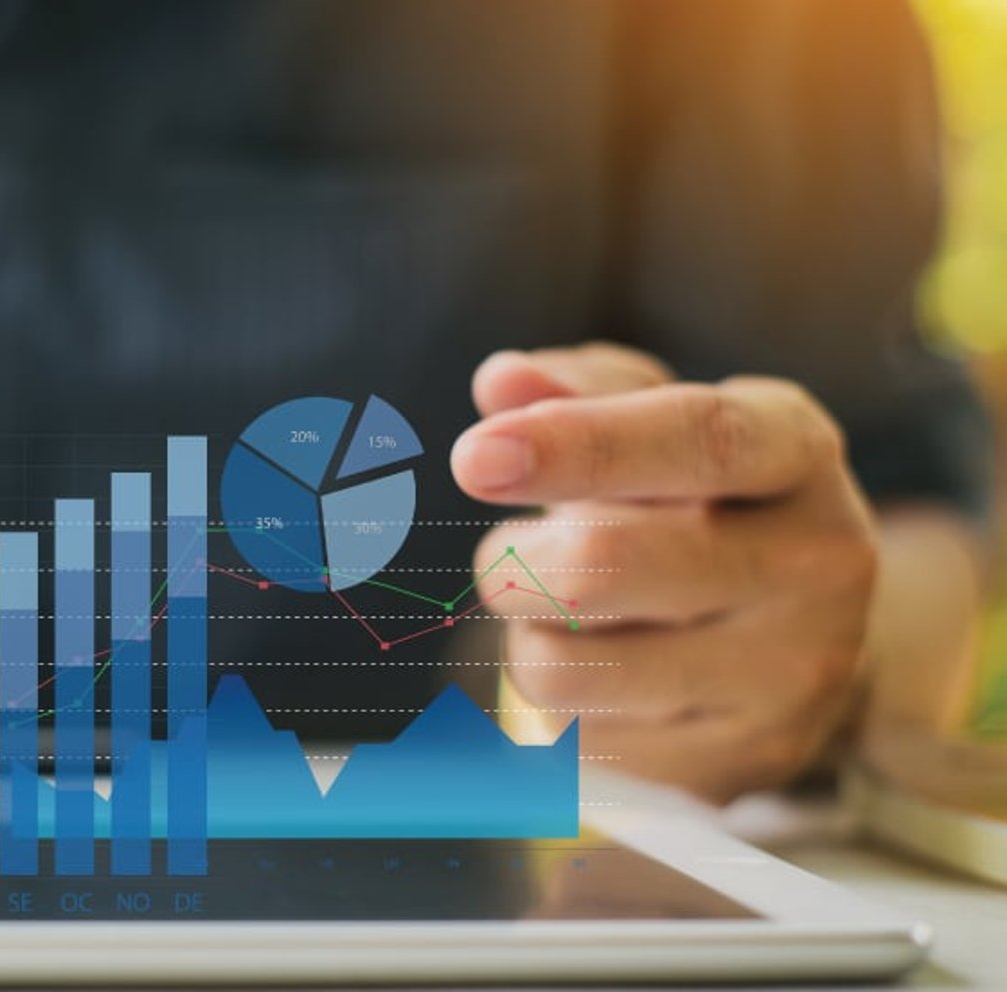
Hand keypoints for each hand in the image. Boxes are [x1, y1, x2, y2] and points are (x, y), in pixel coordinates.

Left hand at [451, 344, 878, 801]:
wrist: (800, 639)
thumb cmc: (704, 503)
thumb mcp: (663, 421)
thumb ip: (582, 391)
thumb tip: (501, 380)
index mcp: (797, 453)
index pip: (694, 441)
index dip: (575, 447)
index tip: (475, 456)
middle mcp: (816, 565)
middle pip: (605, 566)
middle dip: (514, 560)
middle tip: (511, 556)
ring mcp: (787, 679)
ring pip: (562, 668)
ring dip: (528, 636)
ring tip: (572, 617)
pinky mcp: (737, 769)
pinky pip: (574, 744)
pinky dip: (560, 708)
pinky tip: (610, 680)